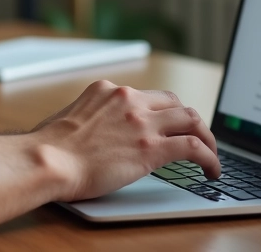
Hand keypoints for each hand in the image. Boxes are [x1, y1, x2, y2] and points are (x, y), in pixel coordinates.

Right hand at [31, 80, 220, 202]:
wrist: (48, 159)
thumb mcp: (68, 117)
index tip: (166, 125)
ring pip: (191, 118)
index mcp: (107, 90)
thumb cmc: (48, 146)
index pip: (146, 95)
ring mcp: (142, 121)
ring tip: (211, 154)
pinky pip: (193, 147)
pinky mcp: (152, 147)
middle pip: (174, 102)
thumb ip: (85, 116)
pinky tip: (212, 169)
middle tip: (195, 137)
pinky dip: (209, 157)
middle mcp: (128, 99)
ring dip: (206, 136)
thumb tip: (86, 128)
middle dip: (187, 120)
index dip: (162, 111)